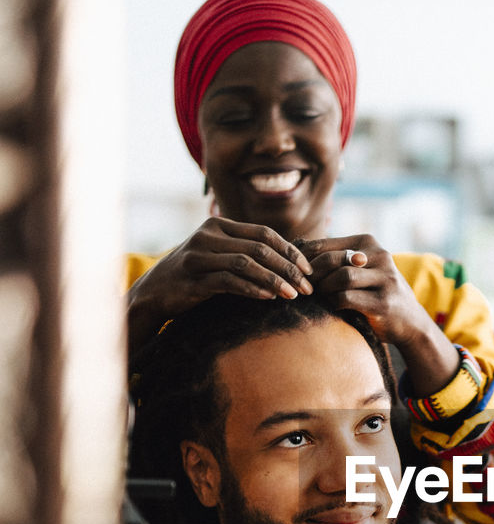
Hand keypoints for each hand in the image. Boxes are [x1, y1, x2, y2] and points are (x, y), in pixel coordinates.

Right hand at [128, 217, 312, 349]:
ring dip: (274, 280)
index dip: (290, 251)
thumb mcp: (217, 256)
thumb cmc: (193, 275)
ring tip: (293, 295)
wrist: (154, 292)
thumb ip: (243, 251)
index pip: (264, 234)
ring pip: (246, 263)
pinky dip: (252, 289)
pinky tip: (268, 298)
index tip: (309, 270)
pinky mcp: (193, 278)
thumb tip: (287, 260)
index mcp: (219, 225)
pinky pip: (228, 281)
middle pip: (259, 248)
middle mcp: (208, 235)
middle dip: (288, 268)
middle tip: (307, 287)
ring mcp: (199, 256)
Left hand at [302, 234, 430, 347]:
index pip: (325, 244)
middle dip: (312, 276)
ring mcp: (384, 279)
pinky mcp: (383, 302)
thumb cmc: (376, 292)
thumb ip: (336, 259)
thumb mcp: (360, 268)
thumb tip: (296, 249)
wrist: (410, 322)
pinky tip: (333, 306)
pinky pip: (348, 298)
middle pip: (332, 259)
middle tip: (304, 288)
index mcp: (368, 242)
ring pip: (341, 277)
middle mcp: (379, 255)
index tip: (296, 274)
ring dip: (325, 289)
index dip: (304, 259)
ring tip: (321, 297)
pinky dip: (334, 303)